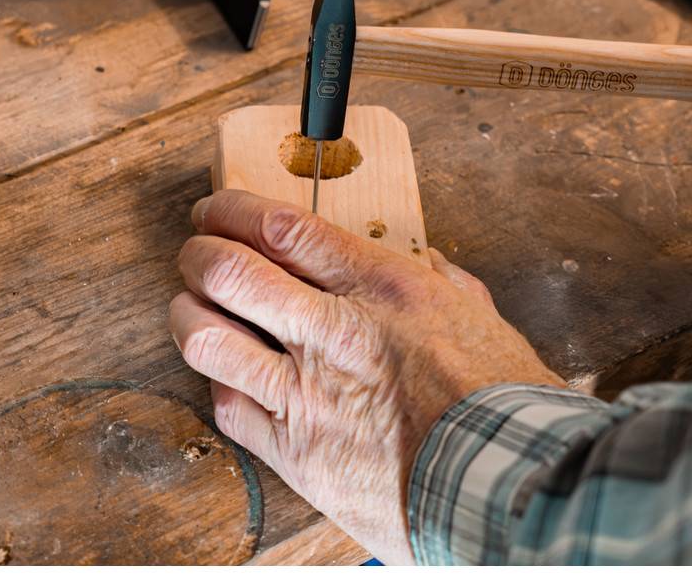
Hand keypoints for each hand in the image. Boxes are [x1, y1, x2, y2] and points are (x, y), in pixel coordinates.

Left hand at [169, 190, 564, 563]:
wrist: (503, 483)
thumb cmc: (499, 399)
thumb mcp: (477, 315)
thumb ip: (444, 281)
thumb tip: (431, 264)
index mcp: (381, 286)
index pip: (282, 228)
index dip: (233, 210)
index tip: (217, 208)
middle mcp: (334, 330)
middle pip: (229, 271)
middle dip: (199, 253)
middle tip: (195, 252)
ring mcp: (307, 393)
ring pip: (208, 338)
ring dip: (188, 314)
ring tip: (192, 308)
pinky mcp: (296, 450)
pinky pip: (227, 407)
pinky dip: (217, 382)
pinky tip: (226, 373)